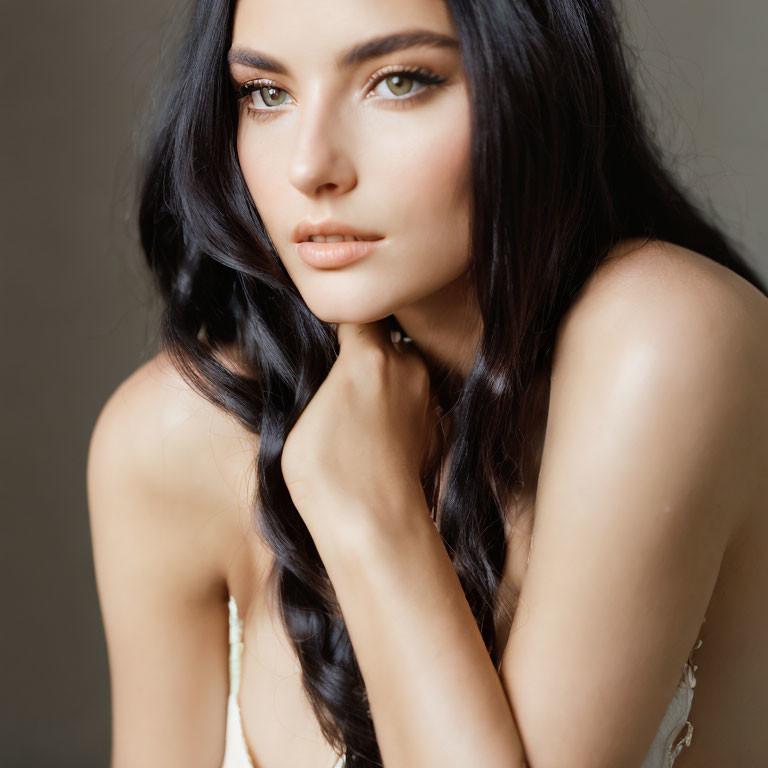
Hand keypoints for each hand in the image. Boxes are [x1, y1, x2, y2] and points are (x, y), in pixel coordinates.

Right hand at [280, 319, 442, 535]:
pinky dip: (399, 407)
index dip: (342, 322)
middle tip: (343, 376)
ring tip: (360, 410)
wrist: (375, 521)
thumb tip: (338, 375)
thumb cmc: (327, 473)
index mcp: (370, 357)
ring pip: (405, 370)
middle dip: (367, 351)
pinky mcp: (436, 425)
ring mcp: (426, 397)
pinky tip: (378, 433)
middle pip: (387, 341)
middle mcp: (407, 368)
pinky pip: (415, 401)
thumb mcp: (303, 416)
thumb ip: (326, 381)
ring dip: (386, 379)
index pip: (358, 315)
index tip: (330, 334)